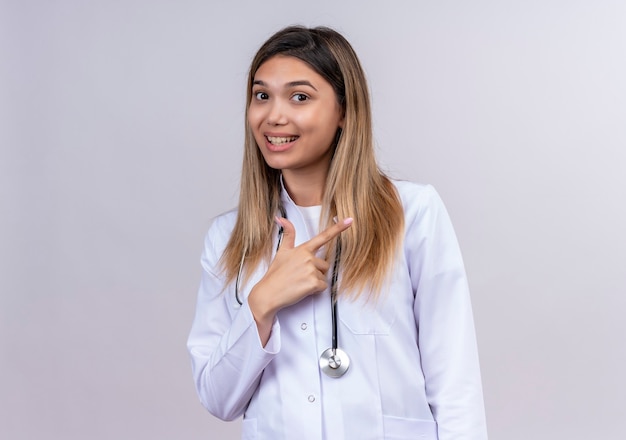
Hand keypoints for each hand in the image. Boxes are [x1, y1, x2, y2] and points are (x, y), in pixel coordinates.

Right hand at [248, 216, 352, 344]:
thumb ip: (287, 234)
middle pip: (324, 265)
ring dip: (315, 281)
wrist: (269, 293)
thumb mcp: (281, 251)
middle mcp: (308, 257)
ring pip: (323, 276)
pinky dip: (315, 290)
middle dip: (316, 271)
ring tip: (300, 282)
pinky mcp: (313, 283)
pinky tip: (302, 289)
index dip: (338, 228)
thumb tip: (280, 218)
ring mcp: (311, 270)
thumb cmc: (275, 274)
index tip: (349, 220)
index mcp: (303, 249)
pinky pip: (323, 287)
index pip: (323, 236)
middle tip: (300, 275)